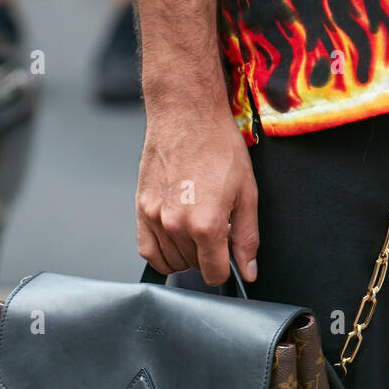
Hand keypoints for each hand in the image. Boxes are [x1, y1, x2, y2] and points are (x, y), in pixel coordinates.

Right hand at [136, 97, 258, 283]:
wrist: (187, 115)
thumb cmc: (218, 147)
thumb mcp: (246, 195)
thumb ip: (247, 239)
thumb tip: (247, 271)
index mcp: (207, 225)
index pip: (214, 274)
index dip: (224, 269)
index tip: (227, 257)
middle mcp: (177, 225)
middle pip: (193, 267)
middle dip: (206, 255)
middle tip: (213, 228)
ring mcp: (155, 218)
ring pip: (171, 261)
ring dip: (185, 253)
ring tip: (194, 226)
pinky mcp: (141, 209)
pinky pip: (148, 251)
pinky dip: (162, 252)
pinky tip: (175, 236)